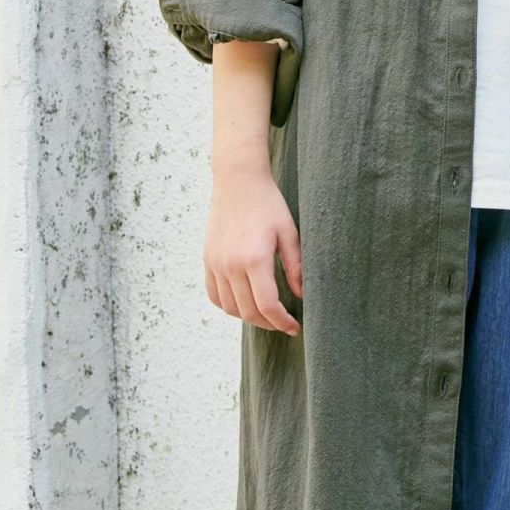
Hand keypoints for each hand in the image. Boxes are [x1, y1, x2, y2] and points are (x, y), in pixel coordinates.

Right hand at [203, 166, 302, 334]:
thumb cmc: (268, 205)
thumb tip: (301, 295)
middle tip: (284, 323)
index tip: (295, 327)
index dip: (282, 322)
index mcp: (254, 259)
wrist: (238, 182)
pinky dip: (229, 306)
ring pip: (230, 308)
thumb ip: (296, 267)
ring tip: (267, 314)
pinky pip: (214, 295)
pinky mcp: (207, 260)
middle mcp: (231, 265)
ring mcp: (216, 264)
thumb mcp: (289, 233)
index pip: (267, 306)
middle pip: (248, 312)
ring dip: (249, 317)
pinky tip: (244, 303)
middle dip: (269, 324)